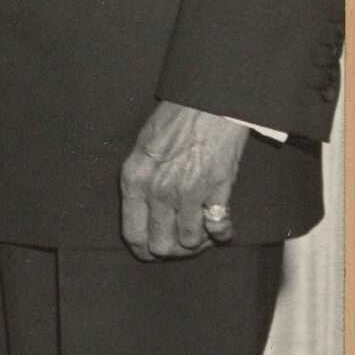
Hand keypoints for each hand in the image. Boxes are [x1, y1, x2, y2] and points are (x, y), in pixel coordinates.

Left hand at [119, 101, 250, 260]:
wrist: (209, 101)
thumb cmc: (176, 120)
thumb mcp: (143, 149)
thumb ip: (141, 182)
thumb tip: (145, 214)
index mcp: (134, 180)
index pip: (132, 234)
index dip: (145, 250)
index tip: (154, 253)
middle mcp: (158, 191)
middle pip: (161, 246)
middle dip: (172, 251)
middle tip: (181, 244)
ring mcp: (188, 192)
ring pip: (189, 241)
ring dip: (198, 243)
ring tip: (202, 233)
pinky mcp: (217, 189)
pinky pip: (218, 228)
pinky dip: (222, 233)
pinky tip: (222, 229)